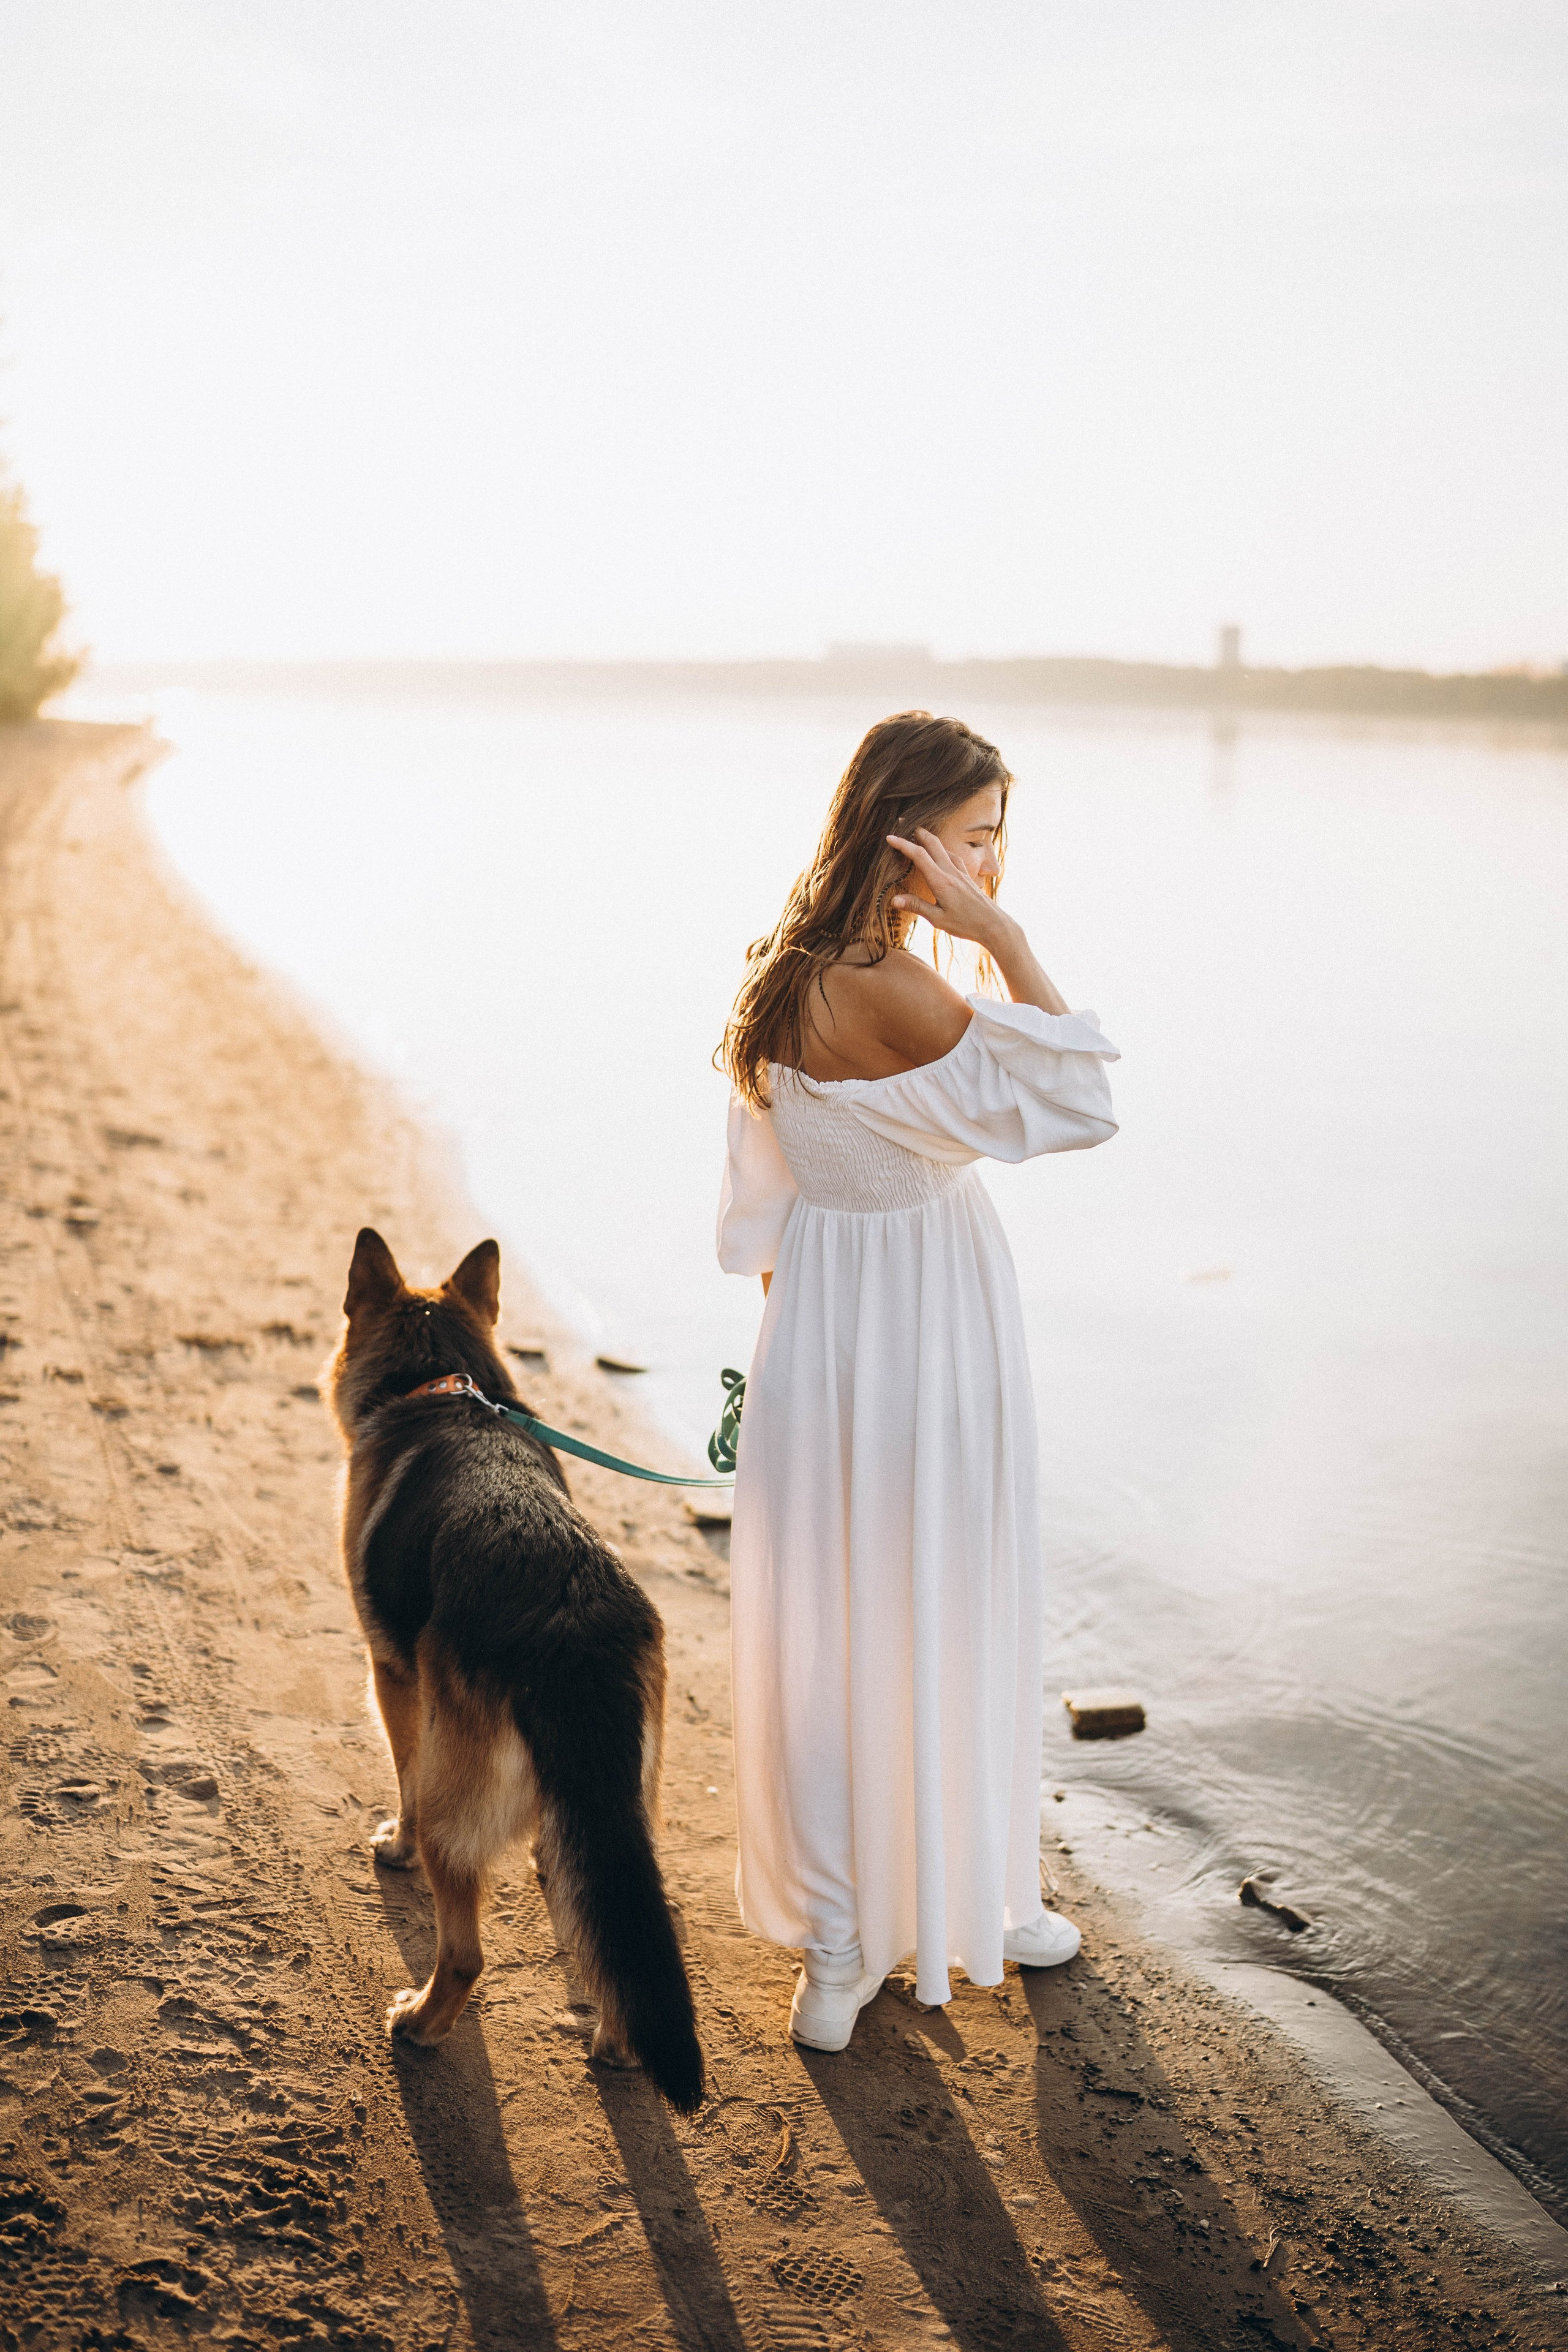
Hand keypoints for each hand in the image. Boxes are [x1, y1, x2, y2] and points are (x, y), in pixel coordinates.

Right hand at [887, 829, 1013, 951]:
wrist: (994, 925)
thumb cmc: (966, 924)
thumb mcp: (938, 919)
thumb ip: (916, 906)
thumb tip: (894, 899)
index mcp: (940, 882)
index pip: (919, 856)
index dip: (903, 845)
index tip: (890, 837)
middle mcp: (951, 872)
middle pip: (933, 844)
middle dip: (918, 833)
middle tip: (904, 825)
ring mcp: (961, 873)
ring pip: (943, 848)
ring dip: (930, 840)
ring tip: (919, 837)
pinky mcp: (967, 877)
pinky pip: (953, 857)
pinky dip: (942, 851)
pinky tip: (941, 854)